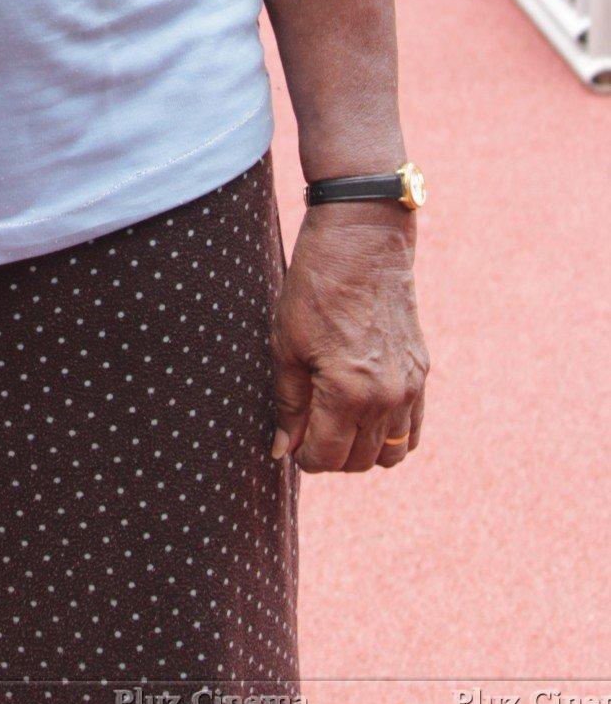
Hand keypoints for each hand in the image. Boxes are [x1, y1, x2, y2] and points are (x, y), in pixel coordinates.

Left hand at [270, 203, 428, 471]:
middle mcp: (387, 398)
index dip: (302, 454)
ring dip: (360, 450)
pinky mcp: (421, 374)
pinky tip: (365, 417)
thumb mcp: (286, 345)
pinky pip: (413, 431)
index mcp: (349, 393)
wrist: (362, 242)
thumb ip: (288, 404)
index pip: (326, 457)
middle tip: (307, 427)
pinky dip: (391, 435)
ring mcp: (410, 388)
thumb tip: (283, 450)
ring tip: (335, 422)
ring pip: (390, 454)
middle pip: (358, 461)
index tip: (290, 437)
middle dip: (329, 453)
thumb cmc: (316, 288)